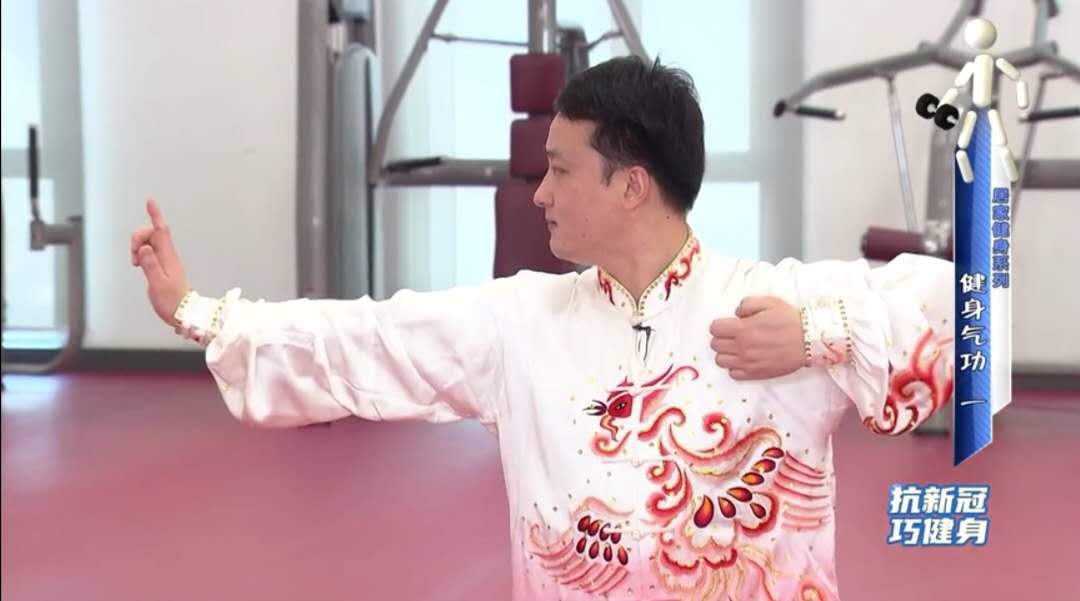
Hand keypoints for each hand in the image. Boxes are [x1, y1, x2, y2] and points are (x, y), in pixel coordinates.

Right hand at [131, 198, 189, 326]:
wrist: (183, 313)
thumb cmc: (172, 302)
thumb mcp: (158, 284)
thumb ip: (150, 265)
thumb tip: (144, 248)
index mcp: (168, 257)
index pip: (161, 231)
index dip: (155, 215)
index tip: (150, 201)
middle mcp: (168, 255)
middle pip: (150, 233)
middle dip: (137, 238)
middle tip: (135, 258)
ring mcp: (165, 260)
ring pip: (148, 242)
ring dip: (137, 247)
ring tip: (136, 264)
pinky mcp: (162, 265)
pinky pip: (149, 251)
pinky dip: (140, 254)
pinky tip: (139, 264)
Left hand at [709, 296, 805, 380]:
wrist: (809, 341)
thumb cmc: (790, 321)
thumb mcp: (769, 302)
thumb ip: (747, 304)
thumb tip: (736, 314)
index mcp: (743, 329)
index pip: (714, 328)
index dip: (721, 325)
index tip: (729, 325)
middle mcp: (742, 347)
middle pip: (715, 345)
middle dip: (722, 338)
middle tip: (735, 335)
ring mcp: (748, 363)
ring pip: (721, 361)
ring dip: (726, 353)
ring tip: (739, 348)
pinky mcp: (755, 374)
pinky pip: (733, 374)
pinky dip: (735, 367)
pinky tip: (745, 359)